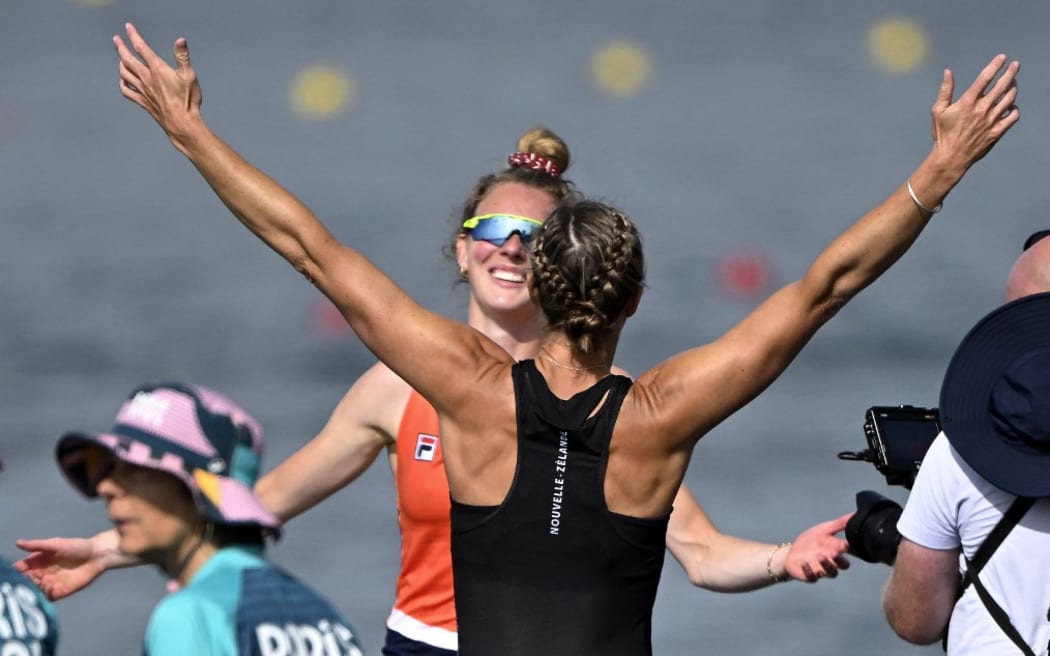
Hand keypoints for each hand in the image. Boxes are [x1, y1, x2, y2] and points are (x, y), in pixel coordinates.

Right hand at [14, 534, 116, 599]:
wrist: (97, 556)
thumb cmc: (77, 547)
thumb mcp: (55, 544)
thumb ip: (37, 545)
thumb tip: (18, 543)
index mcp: (38, 563)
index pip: (20, 570)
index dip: (16, 572)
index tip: (15, 572)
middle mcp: (41, 575)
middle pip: (25, 583)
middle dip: (23, 583)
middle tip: (25, 581)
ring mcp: (50, 584)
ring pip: (34, 592)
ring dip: (33, 591)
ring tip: (38, 585)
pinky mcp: (60, 592)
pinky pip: (48, 598)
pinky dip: (45, 596)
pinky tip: (50, 589)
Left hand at [113, 22, 201, 144]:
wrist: (181, 123)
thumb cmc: (187, 100)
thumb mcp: (189, 76)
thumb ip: (183, 57)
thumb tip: (180, 40)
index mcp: (157, 69)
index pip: (141, 48)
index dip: (133, 36)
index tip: (128, 27)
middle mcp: (146, 78)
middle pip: (127, 59)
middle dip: (121, 47)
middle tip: (116, 39)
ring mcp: (143, 90)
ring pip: (124, 73)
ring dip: (120, 63)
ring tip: (120, 57)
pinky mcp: (143, 102)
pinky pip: (127, 91)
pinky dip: (122, 83)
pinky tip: (123, 80)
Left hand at [782, 512, 851, 582]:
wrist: (792, 553)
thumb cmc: (811, 541)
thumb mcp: (824, 529)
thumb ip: (839, 524)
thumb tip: (854, 514)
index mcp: (837, 549)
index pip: (850, 551)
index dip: (852, 548)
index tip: (849, 543)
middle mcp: (832, 561)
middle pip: (844, 565)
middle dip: (841, 560)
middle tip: (835, 553)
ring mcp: (822, 570)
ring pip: (832, 573)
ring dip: (827, 566)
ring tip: (820, 556)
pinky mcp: (810, 576)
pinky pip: (812, 577)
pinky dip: (809, 571)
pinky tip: (804, 563)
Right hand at [930, 54, 1019, 169]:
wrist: (951, 157)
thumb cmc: (943, 134)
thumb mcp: (938, 111)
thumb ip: (945, 90)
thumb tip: (948, 72)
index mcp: (967, 102)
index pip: (985, 78)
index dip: (995, 65)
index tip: (1002, 58)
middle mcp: (982, 109)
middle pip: (1002, 86)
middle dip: (1011, 73)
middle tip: (1016, 65)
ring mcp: (991, 121)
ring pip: (1009, 99)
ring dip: (1013, 88)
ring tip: (1013, 83)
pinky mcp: (997, 131)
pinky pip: (1012, 116)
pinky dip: (1014, 109)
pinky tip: (1011, 106)